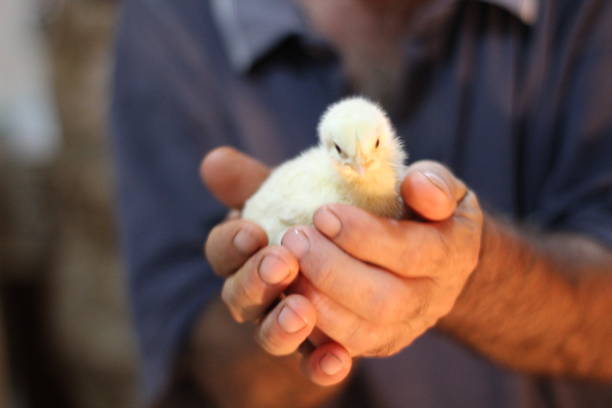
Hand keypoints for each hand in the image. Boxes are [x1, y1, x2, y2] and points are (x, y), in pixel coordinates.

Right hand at [200, 147, 351, 386]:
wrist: (389, 239)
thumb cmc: (336, 206)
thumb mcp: (306, 182)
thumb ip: (265, 176)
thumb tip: (214, 161)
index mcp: (250, 249)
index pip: (223, 250)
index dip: (231, 243)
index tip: (253, 230)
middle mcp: (263, 292)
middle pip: (240, 299)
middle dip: (254, 282)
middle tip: (280, 262)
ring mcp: (293, 322)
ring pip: (273, 336)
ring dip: (282, 325)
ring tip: (301, 310)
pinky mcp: (329, 346)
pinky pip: (318, 365)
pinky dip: (322, 365)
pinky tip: (337, 359)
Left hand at [282, 161, 482, 358]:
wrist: (434, 261)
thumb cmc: (427, 213)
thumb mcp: (441, 188)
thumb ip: (433, 182)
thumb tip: (417, 185)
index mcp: (450, 255)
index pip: (409, 253)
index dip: (362, 235)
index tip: (322, 213)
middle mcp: (429, 300)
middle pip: (383, 302)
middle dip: (331, 270)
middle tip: (295, 239)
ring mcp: (401, 329)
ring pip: (359, 334)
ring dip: (316, 302)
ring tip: (286, 265)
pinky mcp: (374, 345)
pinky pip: (341, 354)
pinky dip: (312, 338)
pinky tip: (290, 303)